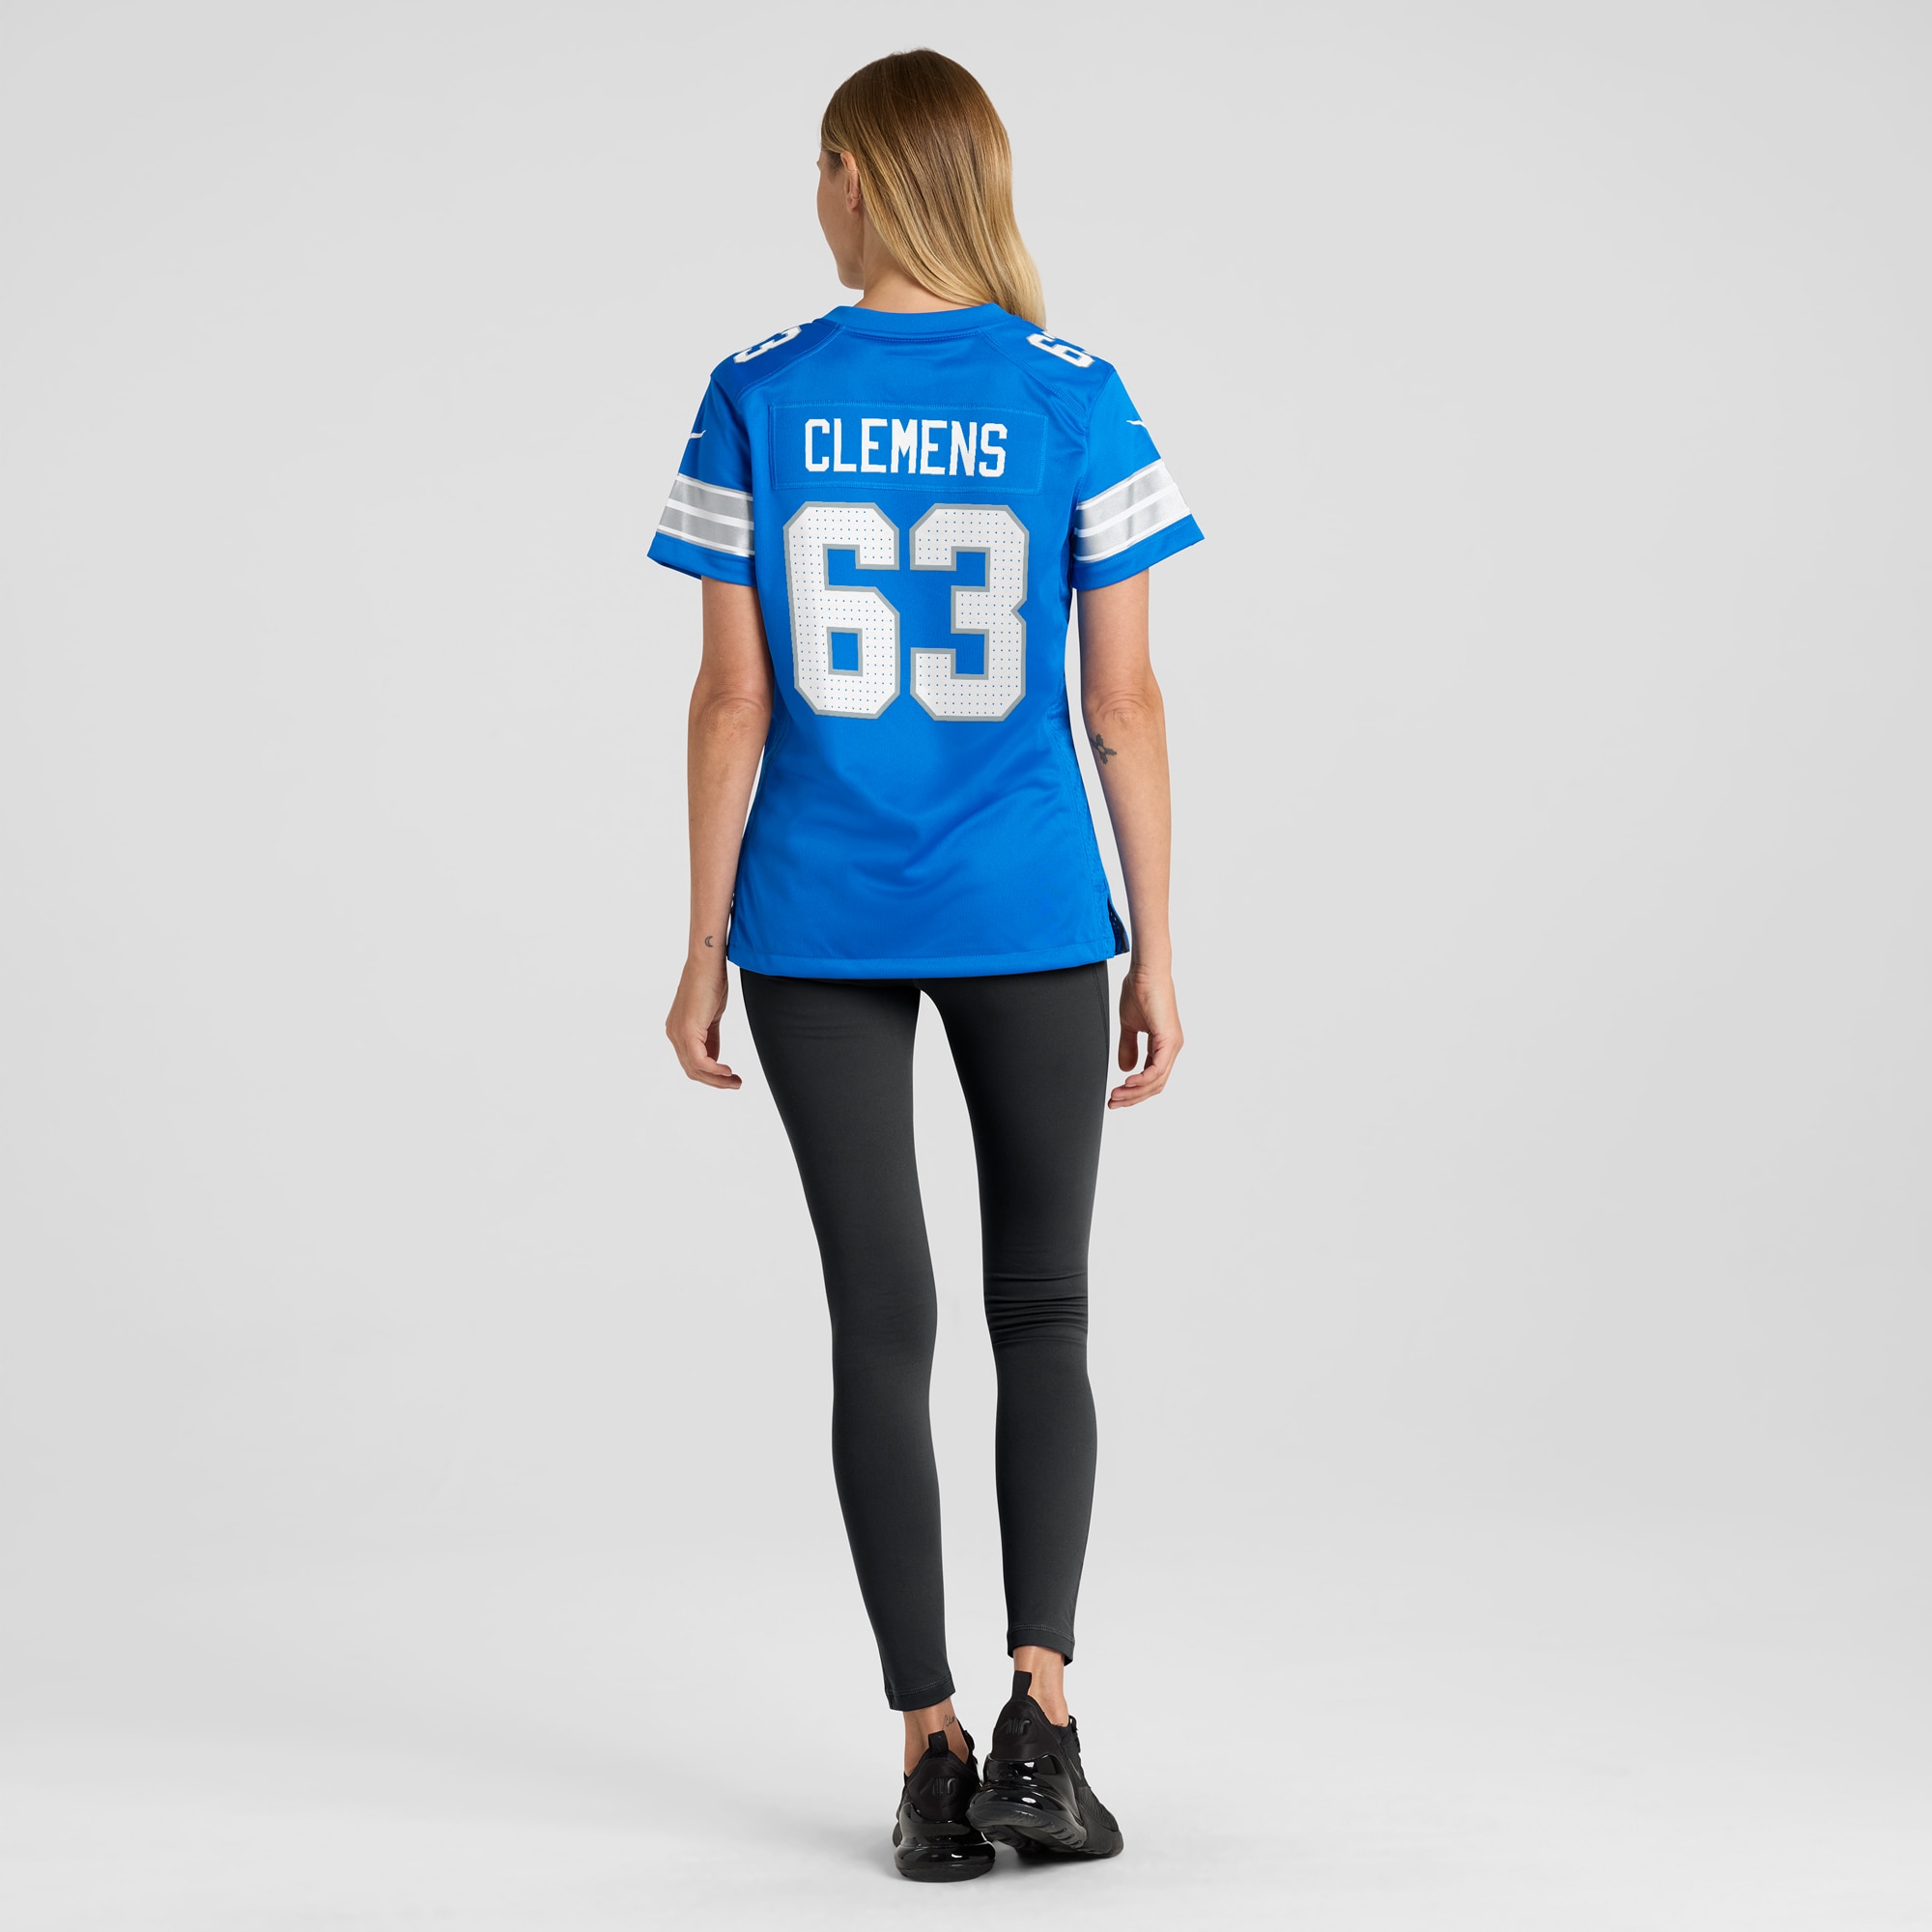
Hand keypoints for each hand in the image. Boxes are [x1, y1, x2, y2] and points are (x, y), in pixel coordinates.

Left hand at [665, 955, 741, 1088]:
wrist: (707, 963)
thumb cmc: (711, 981)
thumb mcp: (712, 1016)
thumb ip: (711, 1038)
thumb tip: (716, 1058)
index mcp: (678, 1030)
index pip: (691, 1062)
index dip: (711, 1074)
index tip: (730, 1077)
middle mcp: (673, 1033)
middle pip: (692, 1070)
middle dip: (715, 1081)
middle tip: (736, 1084)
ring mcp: (678, 1033)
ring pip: (695, 1069)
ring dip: (717, 1079)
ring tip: (735, 1081)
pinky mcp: (687, 1031)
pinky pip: (700, 1061)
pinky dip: (715, 1069)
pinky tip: (728, 1071)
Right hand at [1110, 965, 1181, 1107]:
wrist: (1145, 972)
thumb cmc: (1139, 991)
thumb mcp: (1130, 1025)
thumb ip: (1129, 1047)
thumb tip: (1125, 1069)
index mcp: (1163, 1045)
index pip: (1152, 1078)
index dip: (1133, 1091)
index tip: (1115, 1096)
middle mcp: (1171, 1048)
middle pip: (1155, 1085)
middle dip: (1132, 1097)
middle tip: (1113, 1102)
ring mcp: (1172, 1045)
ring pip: (1156, 1081)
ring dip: (1134, 1092)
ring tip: (1115, 1095)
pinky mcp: (1169, 1040)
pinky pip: (1157, 1069)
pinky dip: (1142, 1079)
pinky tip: (1127, 1082)